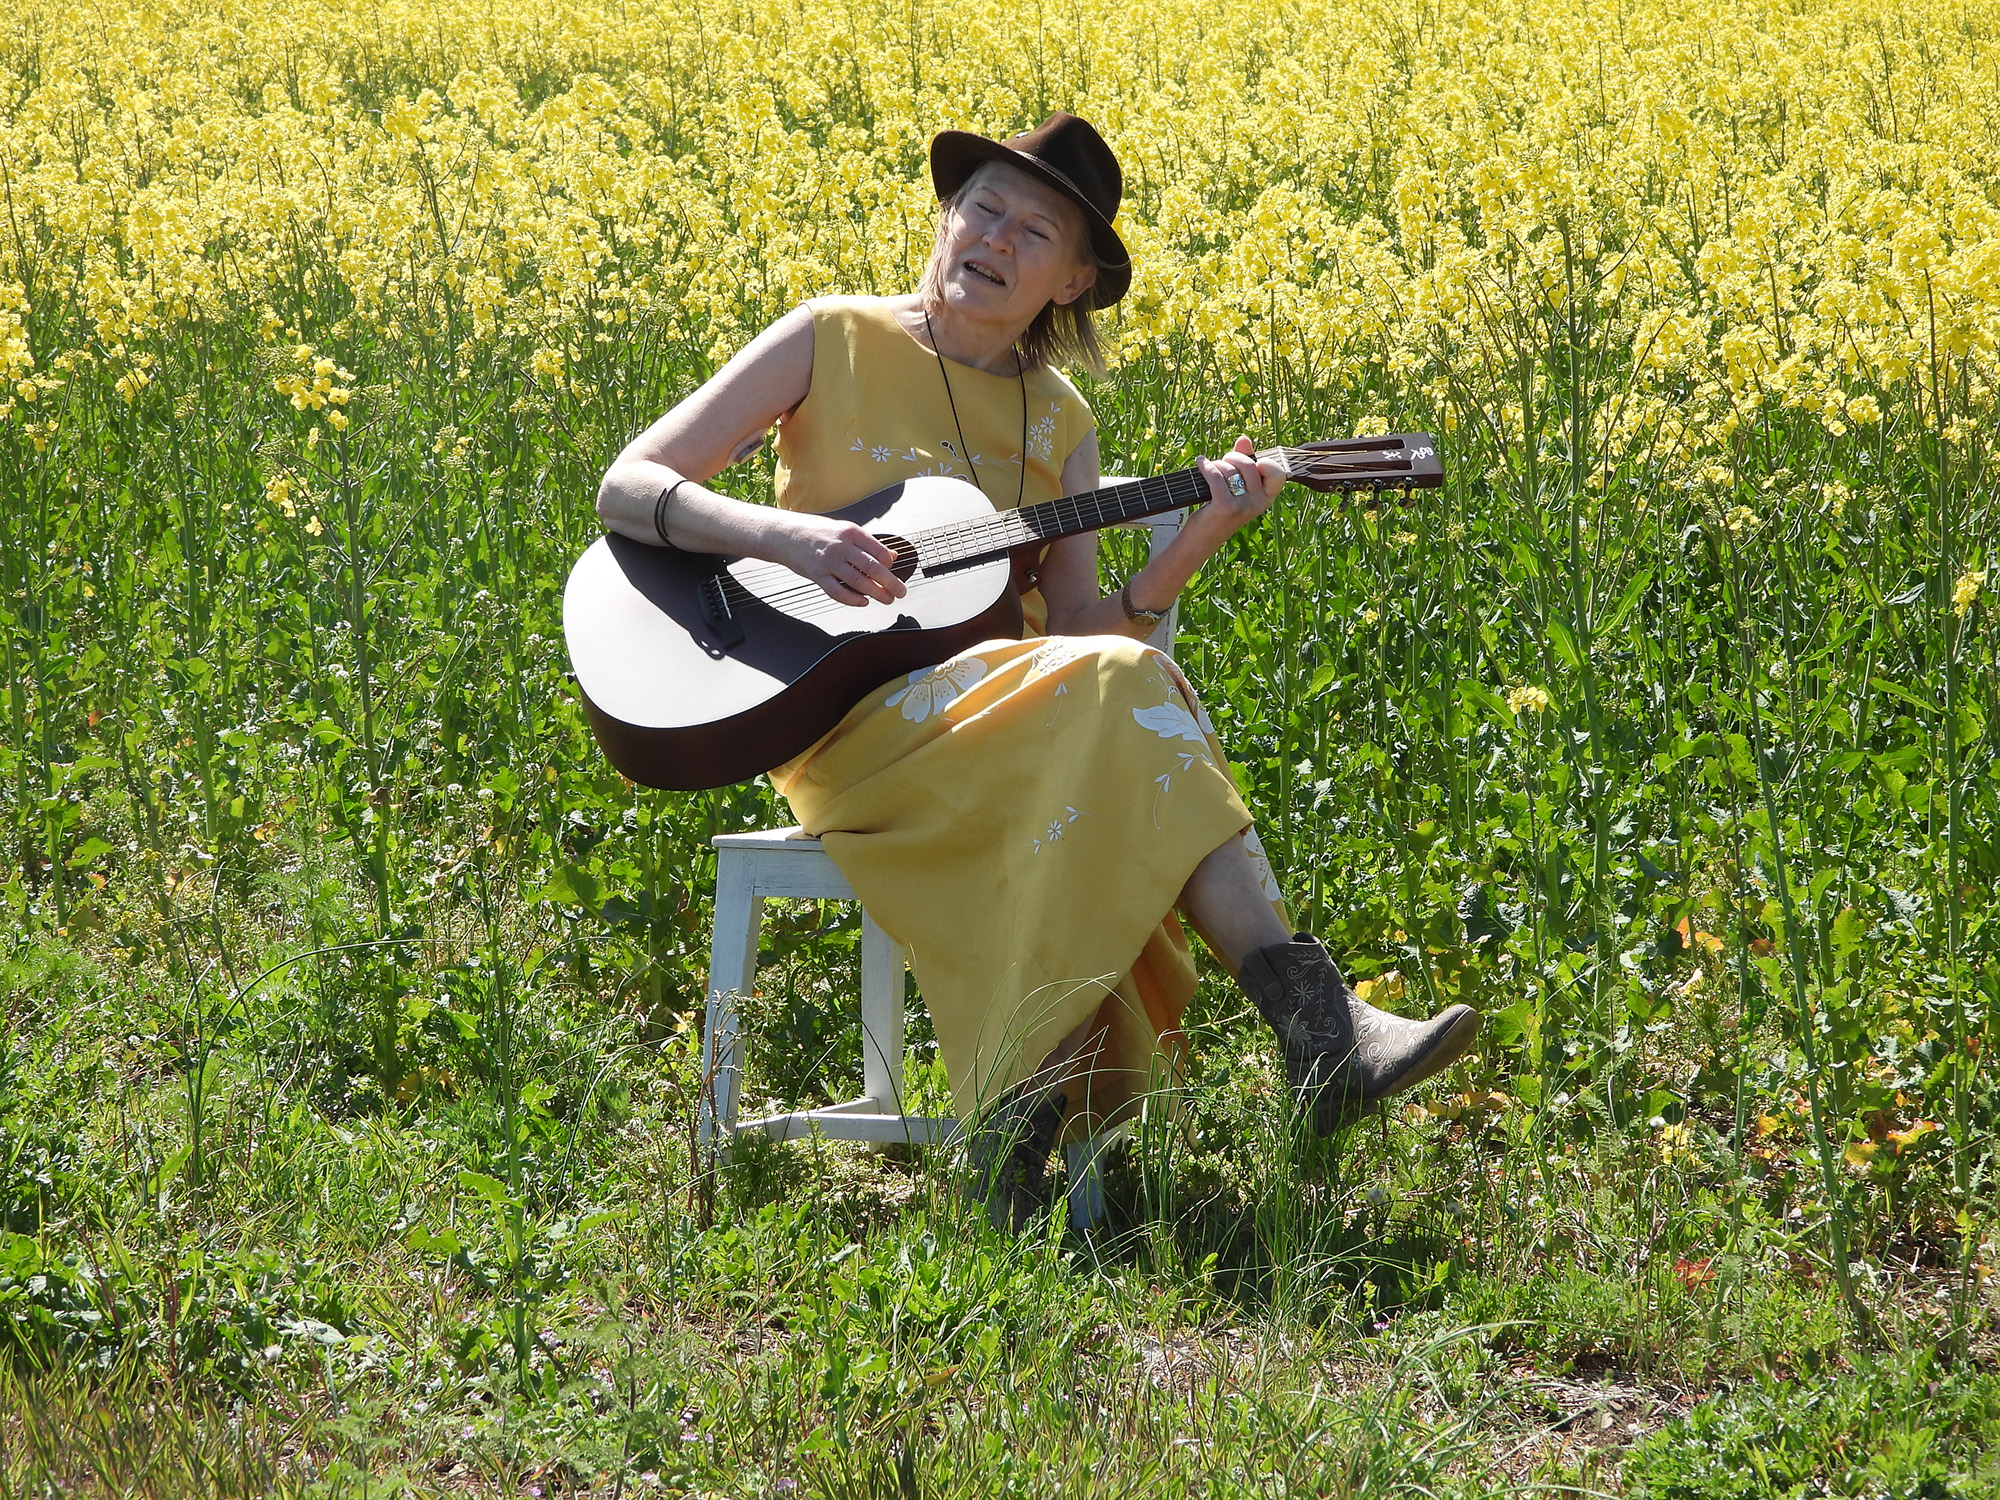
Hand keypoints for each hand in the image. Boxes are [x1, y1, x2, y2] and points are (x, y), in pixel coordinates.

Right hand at [786, 515, 907, 606]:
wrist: (784, 534)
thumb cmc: (815, 531)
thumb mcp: (843, 529)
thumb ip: (867, 543)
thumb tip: (891, 555)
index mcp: (850, 531)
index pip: (878, 550)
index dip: (890, 564)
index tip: (895, 571)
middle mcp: (841, 546)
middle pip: (872, 568)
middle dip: (890, 582)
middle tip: (901, 591)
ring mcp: (828, 562)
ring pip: (858, 582)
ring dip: (876, 593)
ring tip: (887, 599)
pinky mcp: (817, 575)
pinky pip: (838, 592)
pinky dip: (852, 600)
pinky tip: (863, 602)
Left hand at [1194, 436, 1286, 530]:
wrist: (1201, 540)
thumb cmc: (1219, 510)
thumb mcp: (1236, 487)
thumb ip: (1243, 463)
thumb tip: (1244, 439)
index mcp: (1266, 498)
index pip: (1278, 473)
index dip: (1266, 462)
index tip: (1253, 462)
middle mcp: (1259, 503)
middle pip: (1249, 464)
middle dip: (1232, 457)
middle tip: (1222, 462)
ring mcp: (1243, 506)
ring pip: (1230, 469)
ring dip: (1215, 465)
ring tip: (1209, 470)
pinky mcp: (1226, 507)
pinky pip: (1216, 476)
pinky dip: (1205, 466)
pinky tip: (1200, 463)